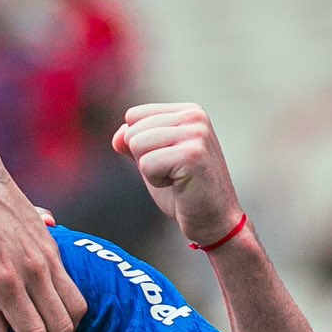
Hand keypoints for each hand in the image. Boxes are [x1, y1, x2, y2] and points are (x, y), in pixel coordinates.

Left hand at [111, 103, 244, 247]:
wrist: (213, 220)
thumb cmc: (183, 191)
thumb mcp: (154, 159)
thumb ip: (135, 142)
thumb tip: (118, 136)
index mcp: (187, 111)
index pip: (133, 115)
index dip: (139, 144)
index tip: (167, 160)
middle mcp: (194, 116)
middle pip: (132, 130)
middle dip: (144, 158)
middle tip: (172, 173)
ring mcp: (196, 133)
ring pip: (137, 145)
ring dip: (150, 170)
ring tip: (176, 178)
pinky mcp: (192, 154)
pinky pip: (146, 164)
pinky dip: (156, 181)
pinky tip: (179, 185)